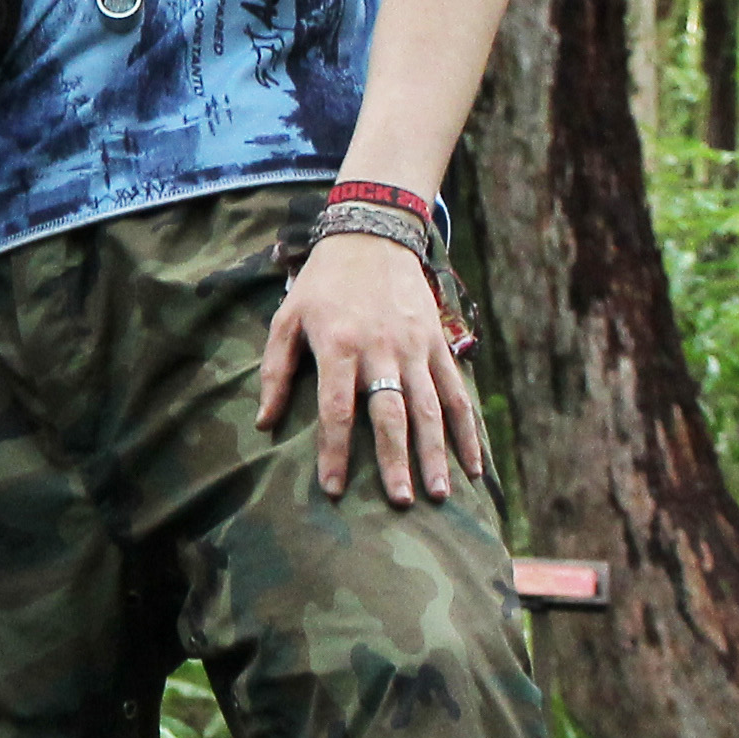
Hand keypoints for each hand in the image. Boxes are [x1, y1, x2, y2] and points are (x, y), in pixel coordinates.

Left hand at [260, 230, 483, 506]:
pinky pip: (457, 393)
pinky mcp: (439, 344)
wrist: (373, 236)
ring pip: (430, 408)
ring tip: (438, 493)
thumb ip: (275, 371)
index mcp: (339, 346)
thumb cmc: (321, 283)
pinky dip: (467, 430)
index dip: (334, 451)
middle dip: (395, 460)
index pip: (336, 409)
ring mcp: (416, 348)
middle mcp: (382, 350)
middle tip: (400, 501)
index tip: (333, 489)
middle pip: (391, 414)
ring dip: (436, 453)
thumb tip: (265, 423)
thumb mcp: (285, 319)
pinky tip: (473, 465)